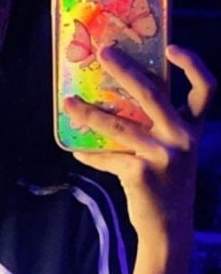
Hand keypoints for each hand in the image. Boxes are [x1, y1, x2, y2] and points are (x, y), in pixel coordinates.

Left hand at [63, 44, 216, 239]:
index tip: (172, 47)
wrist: (169, 226)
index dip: (193, 65)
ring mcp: (162, 155)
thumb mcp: (173, 151)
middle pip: (152, 94)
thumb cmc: (167, 182)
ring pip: (118, 125)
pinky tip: (77, 152)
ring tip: (68, 103)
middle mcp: (182, 138)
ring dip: (89, 113)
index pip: (205, 90)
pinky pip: (107, 157)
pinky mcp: (140, 173)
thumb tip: (114, 101)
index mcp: (193, 128)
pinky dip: (90, 155)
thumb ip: (156, 127)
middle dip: (125, 69)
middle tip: (103, 52)